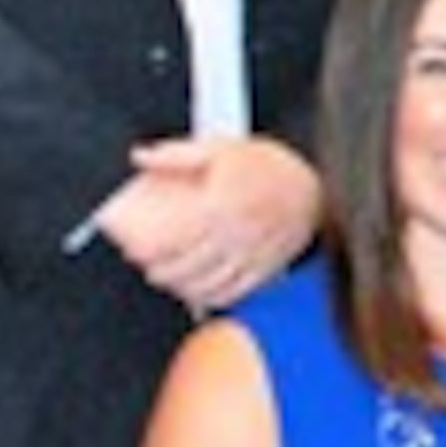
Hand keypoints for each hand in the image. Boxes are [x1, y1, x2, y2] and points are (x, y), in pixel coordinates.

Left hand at [99, 136, 321, 310]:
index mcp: (222, 204)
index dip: (148, 252)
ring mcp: (253, 252)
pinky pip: (236, 290)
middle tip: (149, 268)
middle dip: (162, 274)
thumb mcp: (219, 148)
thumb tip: (141, 156)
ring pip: (210, 282)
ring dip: (183, 288)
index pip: (174, 239)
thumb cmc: (266, 166)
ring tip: (170, 281)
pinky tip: (199, 294)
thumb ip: (176, 153)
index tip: (135, 251)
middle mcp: (238, 233)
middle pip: (189, 266)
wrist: (310, 183)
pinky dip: (213, 297)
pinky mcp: (267, 266)